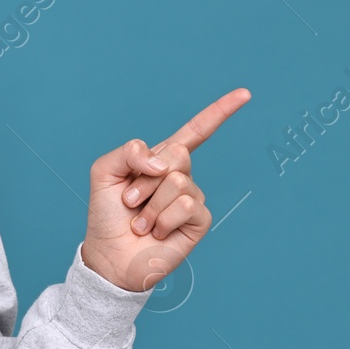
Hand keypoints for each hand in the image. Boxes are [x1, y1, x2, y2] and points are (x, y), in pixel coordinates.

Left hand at [80, 89, 250, 293]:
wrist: (109, 254)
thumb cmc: (106, 214)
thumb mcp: (104, 171)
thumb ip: (129, 151)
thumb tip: (164, 162)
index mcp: (162, 159)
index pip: (196, 131)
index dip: (220, 111)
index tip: (245, 94)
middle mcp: (181, 176)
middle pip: (179, 154)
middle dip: (145, 178)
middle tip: (131, 200)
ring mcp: (192, 199)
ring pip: (178, 182)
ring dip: (150, 205)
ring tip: (141, 221)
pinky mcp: (199, 222)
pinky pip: (186, 205)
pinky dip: (163, 219)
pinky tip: (157, 232)